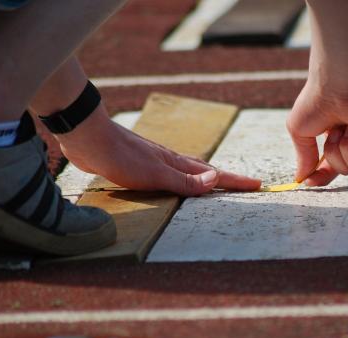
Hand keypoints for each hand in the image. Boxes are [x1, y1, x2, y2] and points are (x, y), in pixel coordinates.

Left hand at [49, 111, 261, 195]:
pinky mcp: (140, 167)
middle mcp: (170, 162)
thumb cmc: (122, 157)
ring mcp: (156, 163)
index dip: (236, 181)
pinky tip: (175, 186)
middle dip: (225, 180)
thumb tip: (216, 179)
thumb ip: (184, 180)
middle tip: (243, 185)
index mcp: (178, 164)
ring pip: (187, 174)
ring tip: (215, 187)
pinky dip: (182, 183)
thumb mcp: (156, 173)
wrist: (90, 140)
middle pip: (205, 172)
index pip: (214, 174)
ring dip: (204, 180)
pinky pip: (169, 178)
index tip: (257, 184)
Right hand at [286, 83, 347, 185]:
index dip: (321, 176)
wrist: (336, 86)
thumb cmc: (315, 103)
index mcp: (335, 137)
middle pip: (343, 170)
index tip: (309, 182)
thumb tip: (301, 179)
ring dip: (345, 154)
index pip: (330, 166)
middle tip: (332, 133)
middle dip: (333, 157)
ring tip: (345, 130)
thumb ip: (304, 157)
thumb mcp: (300, 132)